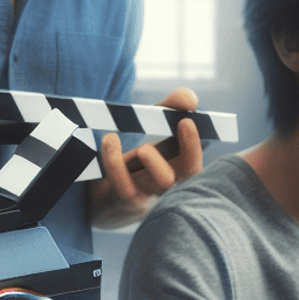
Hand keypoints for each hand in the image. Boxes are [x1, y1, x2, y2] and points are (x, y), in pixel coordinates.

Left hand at [88, 88, 203, 226]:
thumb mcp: (151, 135)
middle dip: (191, 149)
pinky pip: (124, 186)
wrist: (102, 201)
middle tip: (185, 122)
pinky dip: (115, 161)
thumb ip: (170, 110)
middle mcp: (168, 185)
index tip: (189, 119)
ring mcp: (148, 195)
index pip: (195, 158)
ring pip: (161, 183)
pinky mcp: (123, 201)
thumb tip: (189, 98)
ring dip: (155, 162)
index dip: (196, 142)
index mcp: (178, 169)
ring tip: (143, 149)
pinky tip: (110, 139)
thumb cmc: (134, 165)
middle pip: (189, 174)